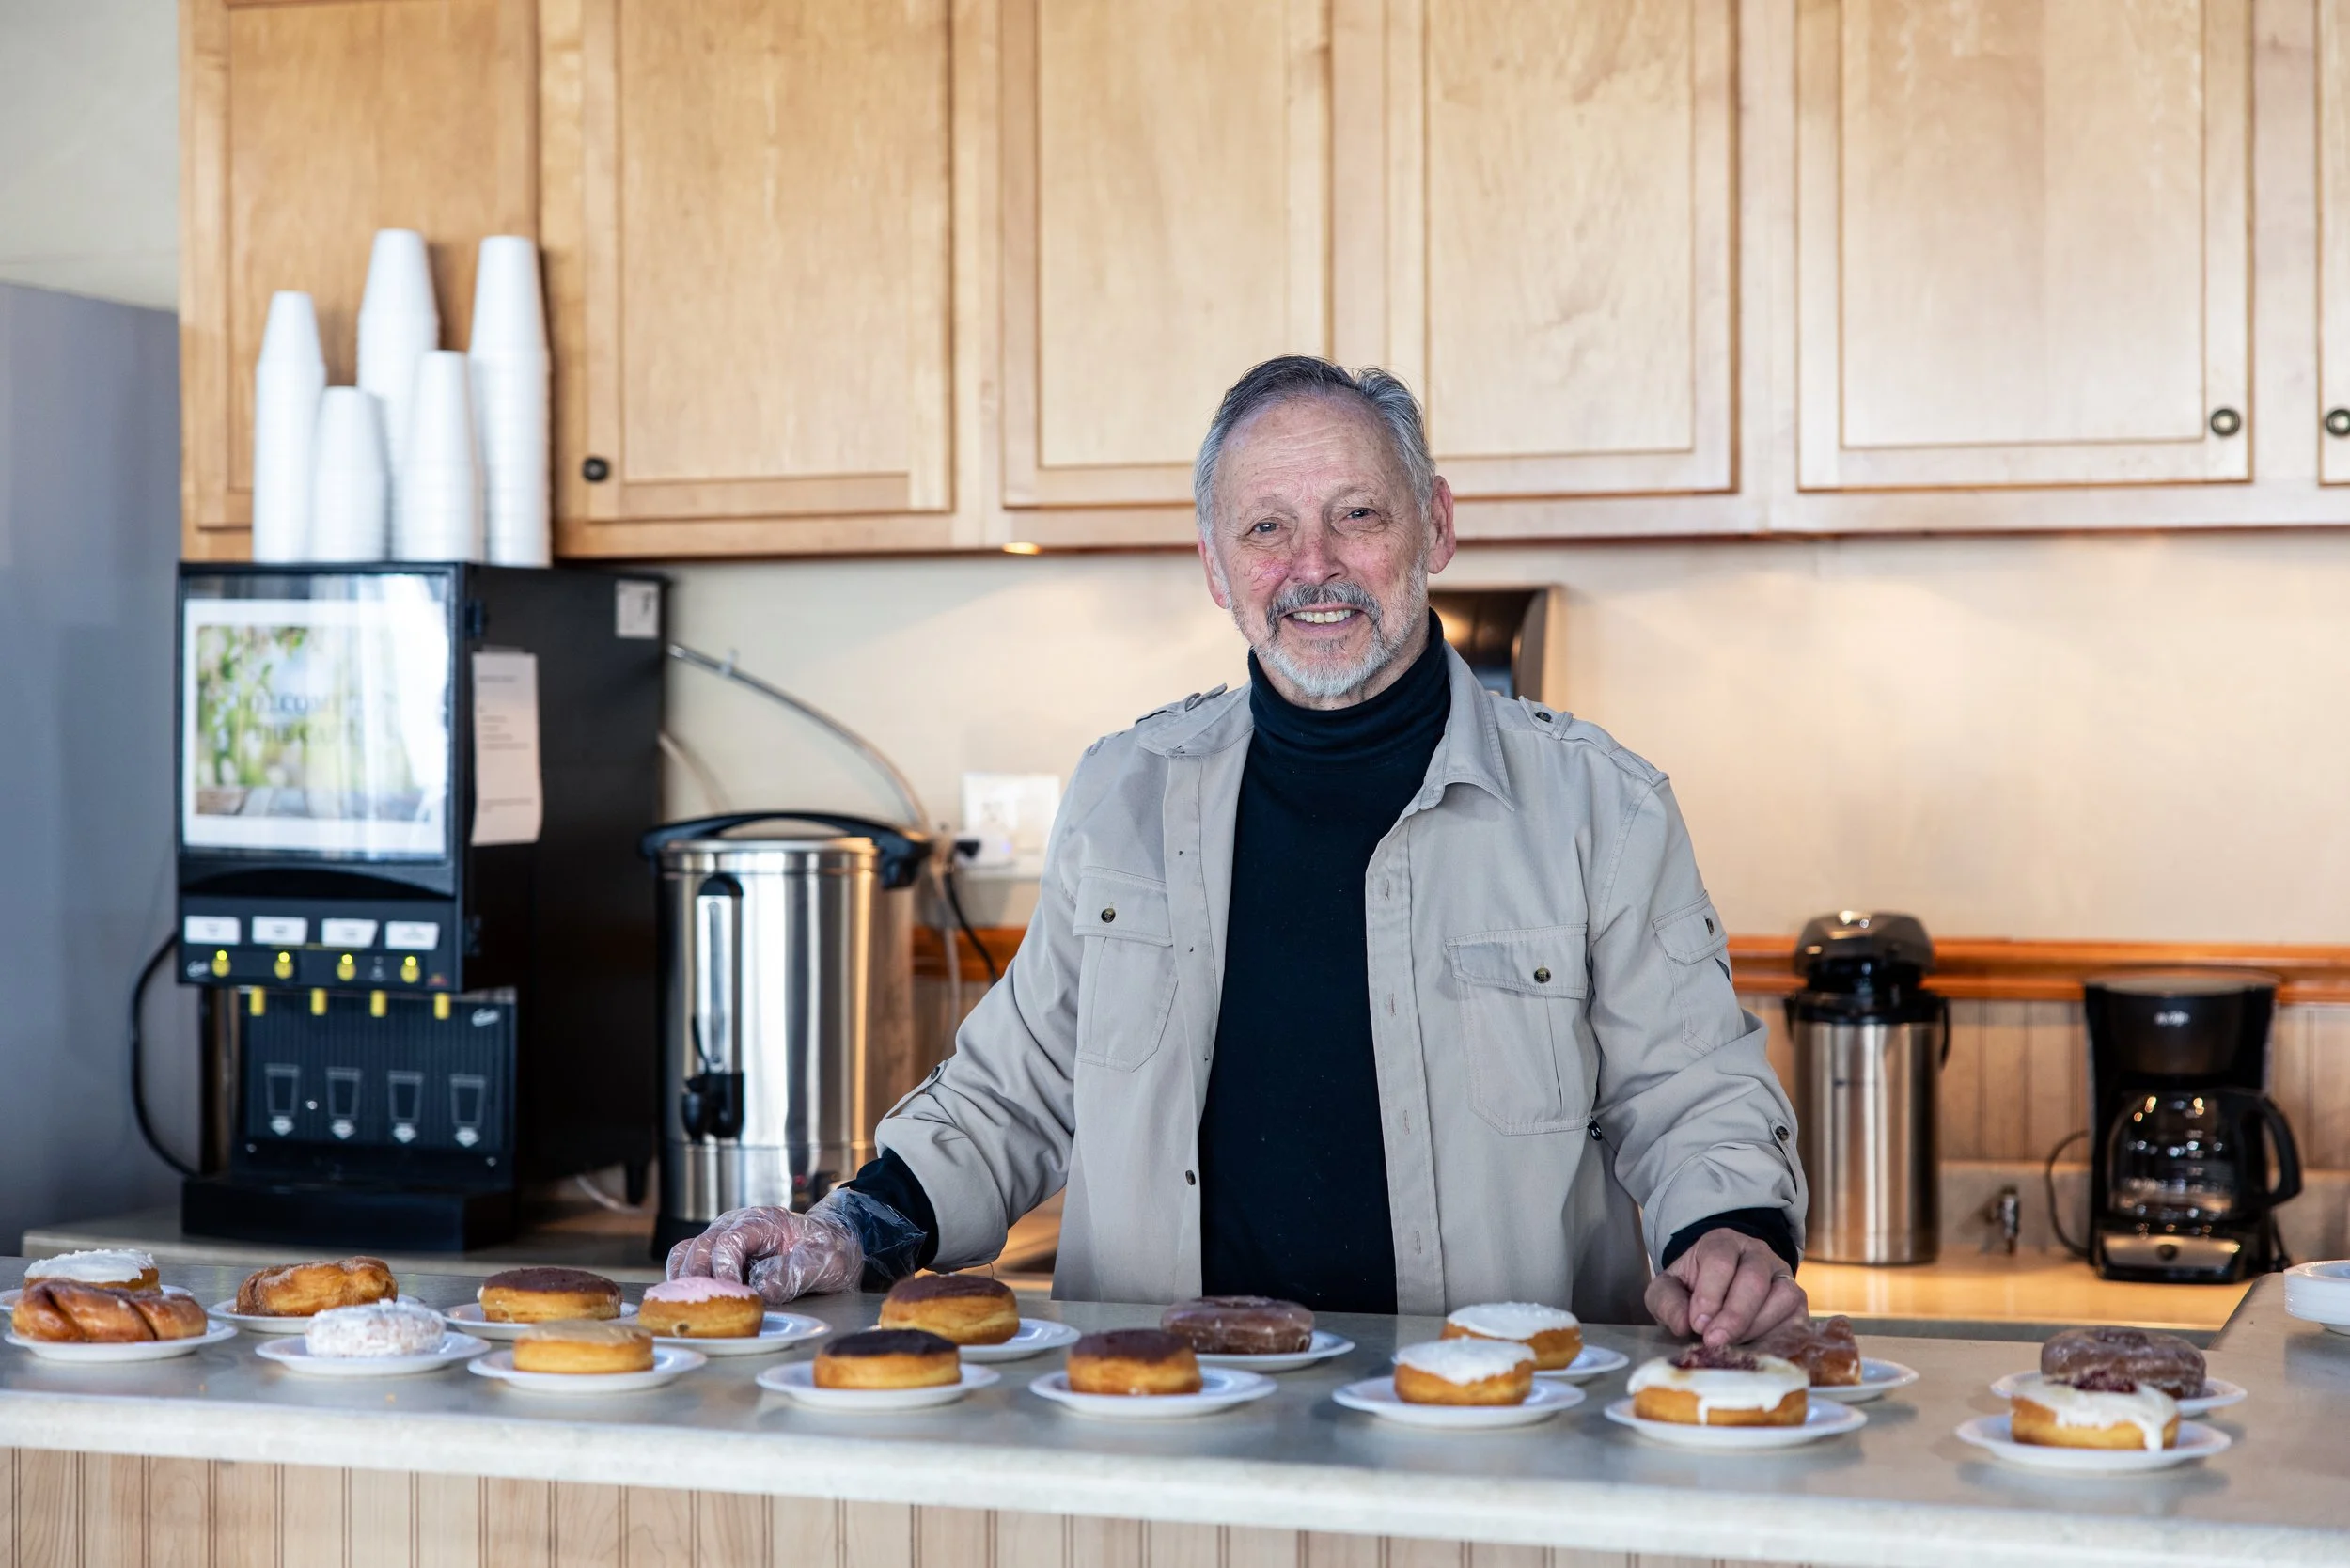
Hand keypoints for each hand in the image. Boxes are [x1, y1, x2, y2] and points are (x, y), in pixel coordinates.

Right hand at [665, 1204, 862, 1305]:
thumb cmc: (828, 1250)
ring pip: (687, 1252)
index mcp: (763, 1222)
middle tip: (705, 1307)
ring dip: (684, 1279)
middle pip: (701, 1246)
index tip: (729, 1294)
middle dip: (699, 1277)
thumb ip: (793, 1273)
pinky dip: (683, 1279)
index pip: (729, 1241)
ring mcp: (724, 1238)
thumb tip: (760, 1289)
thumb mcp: (822, 1262)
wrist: (833, 1244)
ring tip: (692, 1307)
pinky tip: (690, 1301)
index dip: (723, 1268)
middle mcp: (737, 1225)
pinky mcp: (718, 1255)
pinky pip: (688, 1261)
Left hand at [1643, 1228, 1806, 1347]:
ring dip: (1756, 1327)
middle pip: (1754, 1279)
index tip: (1697, 1324)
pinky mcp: (1798, 1303)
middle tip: (1714, 1341)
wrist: (1718, 1290)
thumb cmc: (1692, 1289)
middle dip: (1734, 1315)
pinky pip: (1798, 1319)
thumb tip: (1683, 1325)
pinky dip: (1778, 1339)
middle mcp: (1757, 1253)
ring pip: (1782, 1297)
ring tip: (1732, 1346)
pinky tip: (1755, 1350)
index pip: (1720, 1261)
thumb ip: (1668, 1302)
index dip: (1709, 1294)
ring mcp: (1782, 1276)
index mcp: (1722, 1242)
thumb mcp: (1668, 1289)